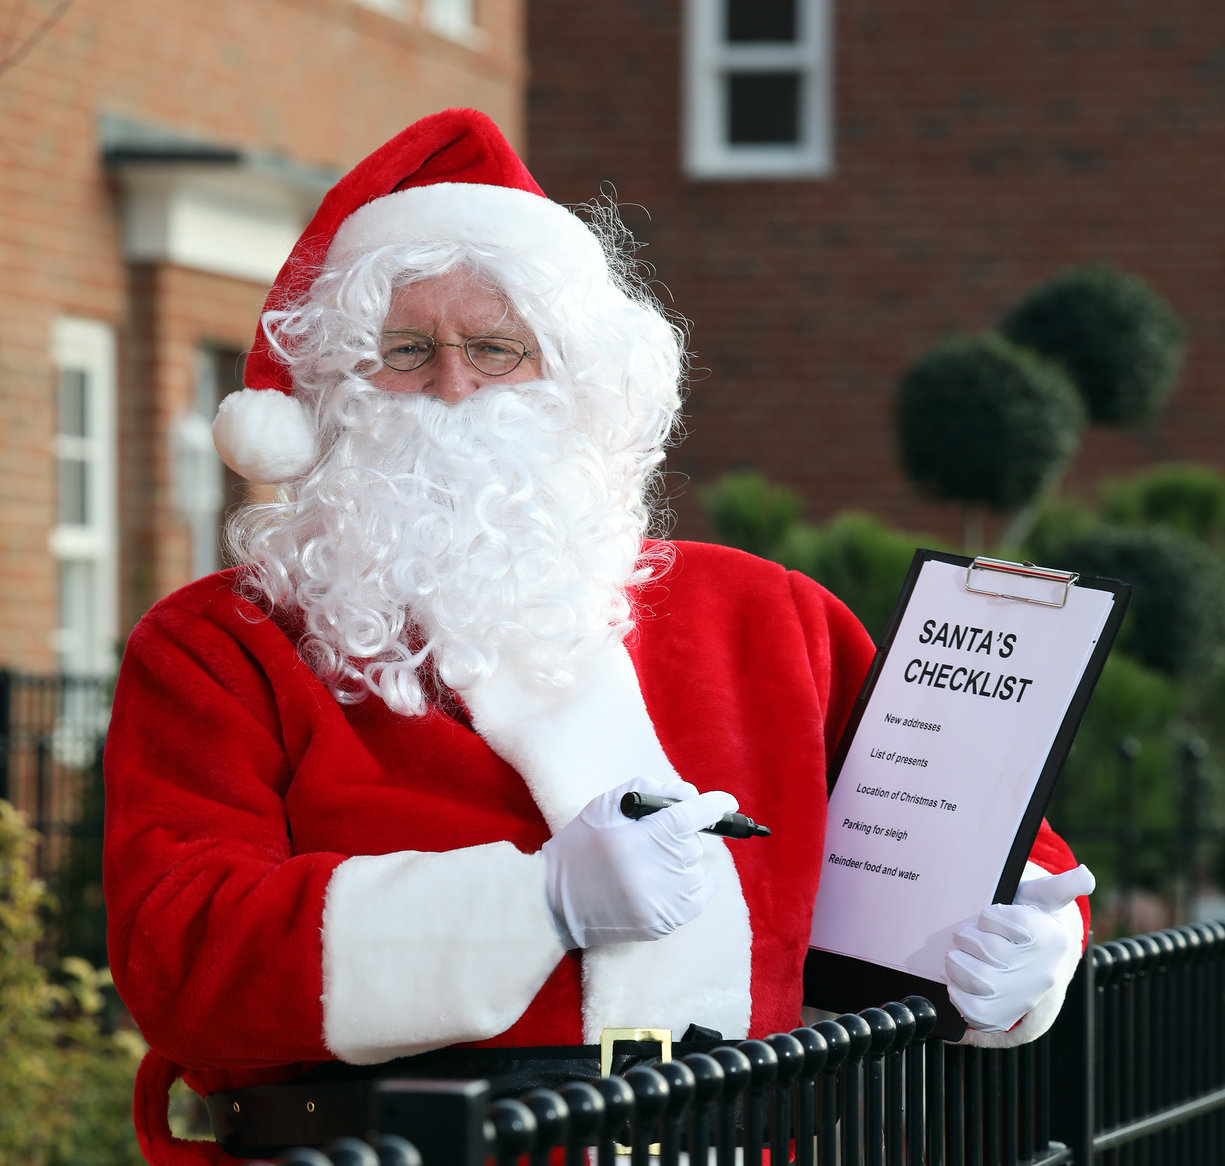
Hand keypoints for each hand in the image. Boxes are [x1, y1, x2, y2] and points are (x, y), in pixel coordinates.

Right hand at [541, 776, 736, 949]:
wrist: (555, 901)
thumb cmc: (579, 847)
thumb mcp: (604, 806)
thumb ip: (647, 789)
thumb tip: (687, 794)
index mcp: (643, 837)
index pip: (692, 815)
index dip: (714, 805)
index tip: (727, 801)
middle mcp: (658, 871)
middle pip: (692, 842)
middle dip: (679, 834)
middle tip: (652, 838)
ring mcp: (664, 901)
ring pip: (696, 869)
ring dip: (682, 860)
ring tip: (651, 863)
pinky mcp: (665, 923)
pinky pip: (698, 896)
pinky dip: (692, 884)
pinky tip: (669, 879)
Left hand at [946, 864, 1093, 1033]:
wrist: (1027, 954)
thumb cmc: (1029, 917)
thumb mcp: (1044, 895)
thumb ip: (1063, 884)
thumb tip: (1085, 876)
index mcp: (1051, 939)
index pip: (1014, 924)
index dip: (989, 916)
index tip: (987, 915)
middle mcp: (1042, 972)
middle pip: (993, 952)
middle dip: (969, 937)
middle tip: (965, 934)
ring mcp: (1024, 997)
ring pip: (981, 981)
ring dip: (958, 962)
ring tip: (958, 954)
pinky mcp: (1004, 1016)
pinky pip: (974, 1011)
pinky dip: (957, 993)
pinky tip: (956, 978)